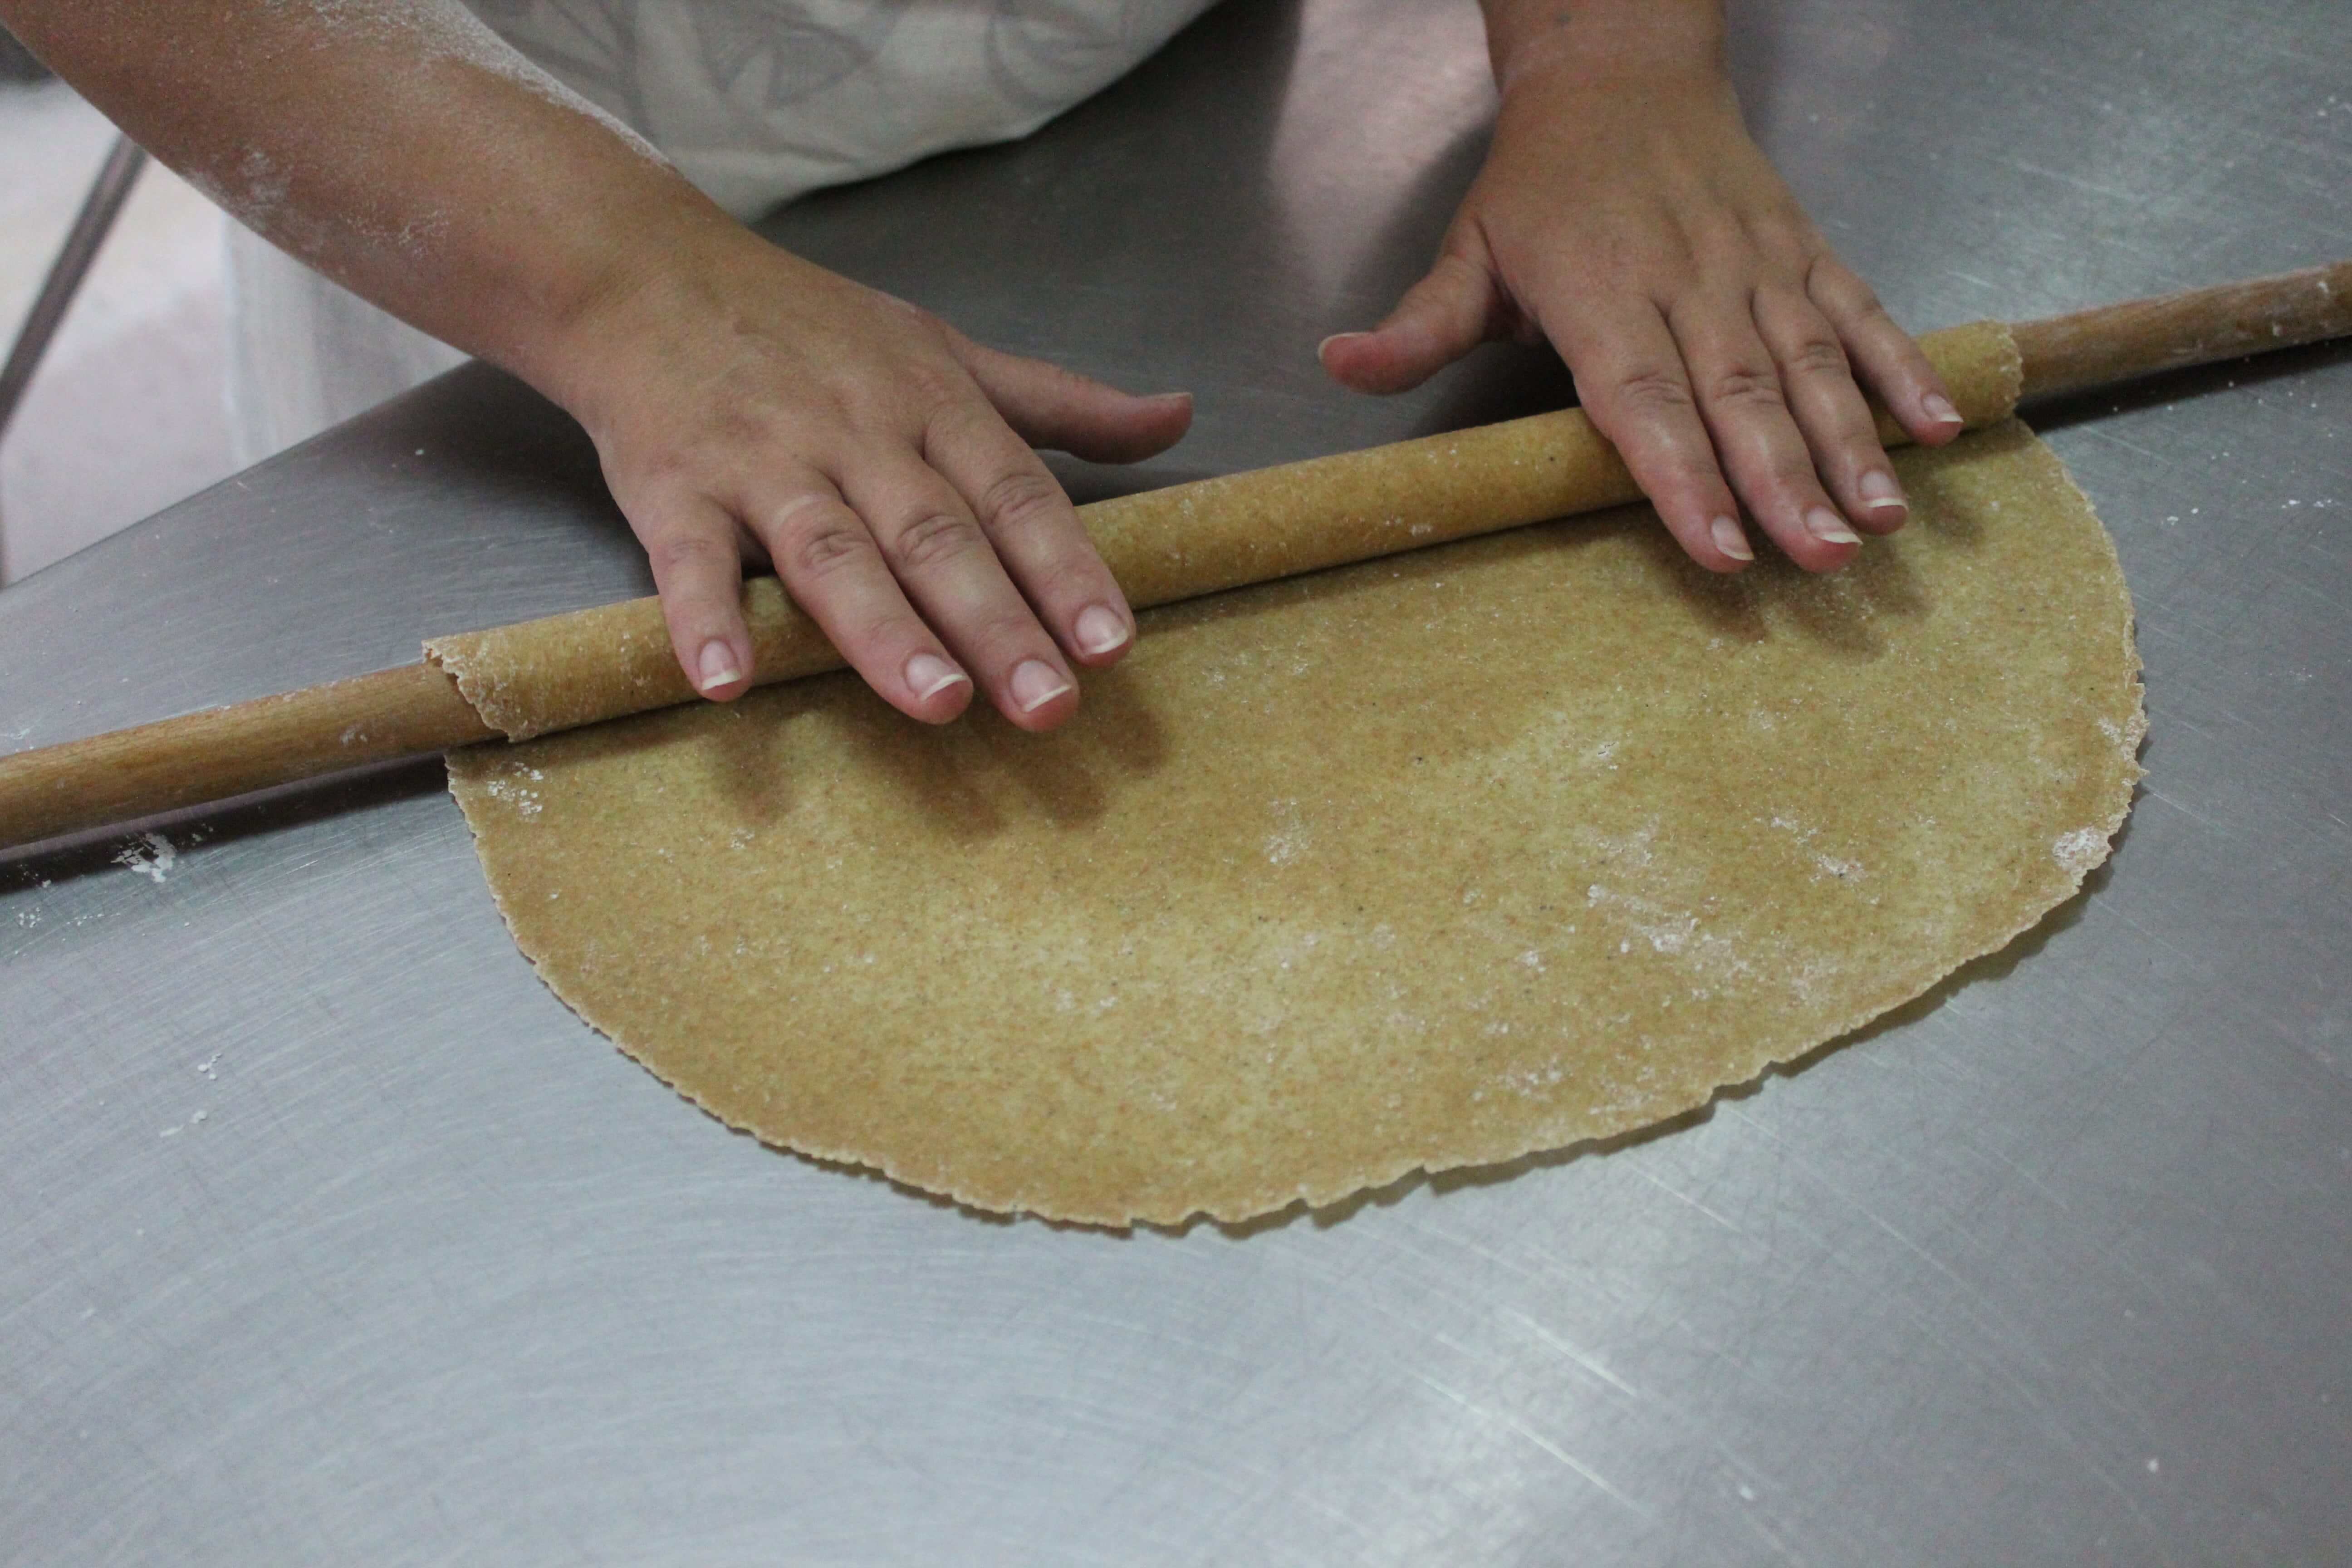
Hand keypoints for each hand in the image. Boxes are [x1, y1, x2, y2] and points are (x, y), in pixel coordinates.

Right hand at [547, 225, 1193, 727]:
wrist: (642, 270)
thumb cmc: (808, 328)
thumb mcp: (947, 349)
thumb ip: (1061, 401)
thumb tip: (1177, 416)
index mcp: (930, 403)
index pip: (1015, 494)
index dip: (1066, 569)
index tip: (1111, 643)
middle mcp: (854, 434)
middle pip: (936, 536)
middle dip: (997, 624)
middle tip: (1049, 706)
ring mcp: (761, 461)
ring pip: (833, 552)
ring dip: (884, 632)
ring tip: (937, 704)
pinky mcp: (671, 487)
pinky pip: (689, 561)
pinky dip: (704, 620)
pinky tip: (726, 683)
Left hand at [1319, 28, 1961, 571]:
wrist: (1619, 69)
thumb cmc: (1540, 181)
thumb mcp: (1466, 249)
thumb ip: (1417, 326)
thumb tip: (1339, 366)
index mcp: (1601, 293)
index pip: (1645, 401)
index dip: (1683, 478)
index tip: (1720, 548)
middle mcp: (1688, 282)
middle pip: (1741, 397)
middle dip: (1784, 485)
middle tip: (1821, 561)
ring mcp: (1756, 265)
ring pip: (1812, 365)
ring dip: (1851, 447)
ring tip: (1880, 523)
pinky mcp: (1803, 249)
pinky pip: (1860, 313)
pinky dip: (1902, 367)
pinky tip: (1939, 428)